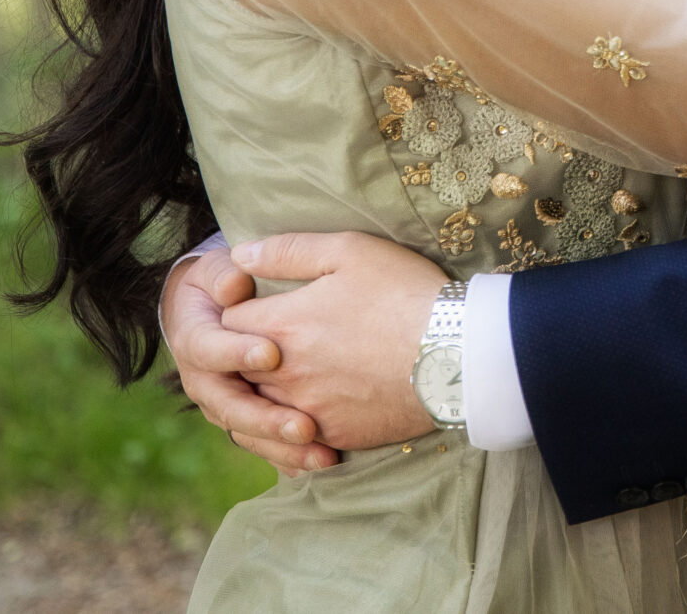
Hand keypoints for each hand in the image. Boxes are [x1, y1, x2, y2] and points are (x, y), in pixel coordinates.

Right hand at [160, 246, 337, 472]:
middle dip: (267, 419)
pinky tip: (322, 465)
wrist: (211, 312)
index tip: (271, 353)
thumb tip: (236, 285)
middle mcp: (205, 382)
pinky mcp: (247, 422)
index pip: (209, 349)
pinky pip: (266, 448)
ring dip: (284, 449)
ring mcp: (225, 407)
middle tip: (304, 426)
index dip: (236, 352)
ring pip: (249, 436)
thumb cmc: (223, 284)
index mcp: (194, 340)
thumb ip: (224, 274)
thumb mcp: (217, 269)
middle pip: (231, 407)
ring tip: (323, 456)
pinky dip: (292, 460)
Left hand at [221, 232, 447, 451]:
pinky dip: (298, 421)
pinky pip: (297, 435)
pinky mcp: (335, 434)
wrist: (458, 352)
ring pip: (263, 405)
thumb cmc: (405, 293)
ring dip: (270, 390)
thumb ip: (287, 250)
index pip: (228, 323)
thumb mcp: (349, 251)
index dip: (240, 312)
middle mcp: (285, 373)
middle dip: (247, 354)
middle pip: (239, 369)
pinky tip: (320, 404)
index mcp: (282, 325)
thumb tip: (240, 254)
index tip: (260, 307)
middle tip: (274, 341)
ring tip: (296, 373)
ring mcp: (308, 409)